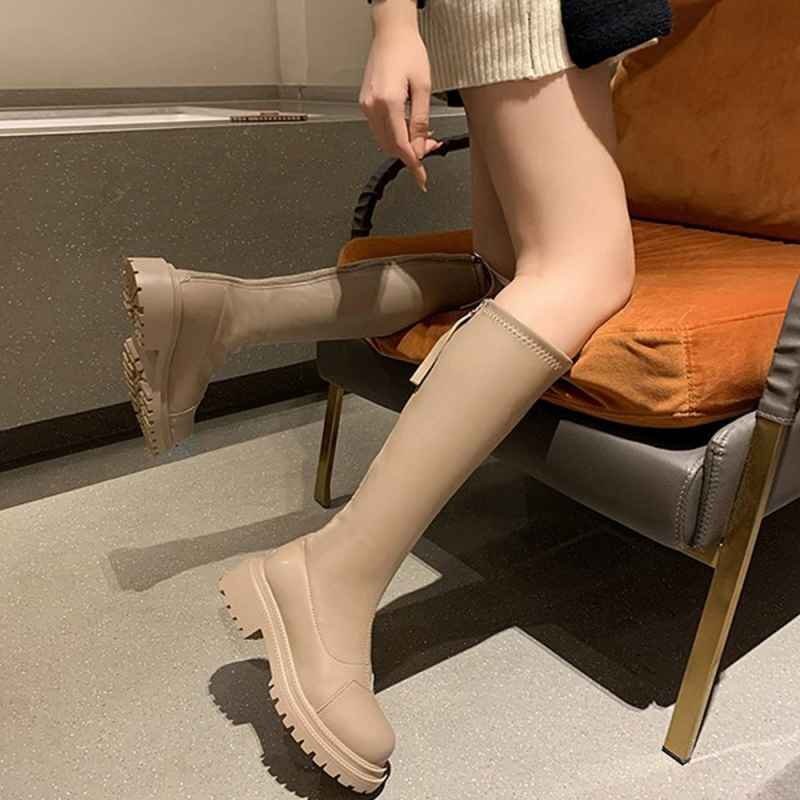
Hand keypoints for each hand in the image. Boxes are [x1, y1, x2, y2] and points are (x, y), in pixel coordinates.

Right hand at [359, 25, 442, 190]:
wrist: (391, 32)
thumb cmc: (408, 51)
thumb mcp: (423, 88)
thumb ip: (420, 122)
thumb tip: (420, 147)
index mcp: (387, 102)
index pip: (400, 145)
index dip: (413, 164)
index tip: (421, 179)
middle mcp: (372, 106)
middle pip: (391, 146)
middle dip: (411, 153)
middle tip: (432, 147)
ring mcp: (366, 105)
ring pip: (385, 140)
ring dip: (404, 144)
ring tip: (423, 137)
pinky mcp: (365, 103)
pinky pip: (380, 129)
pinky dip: (395, 134)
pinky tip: (409, 128)